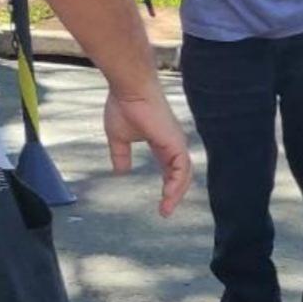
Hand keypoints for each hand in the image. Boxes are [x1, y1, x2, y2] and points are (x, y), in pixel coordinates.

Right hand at [103, 87, 191, 217]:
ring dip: (176, 193)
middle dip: (174, 194)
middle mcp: (173, 145)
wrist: (129, 89)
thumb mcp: (118, 137)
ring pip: (184, 175)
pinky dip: (177, 184)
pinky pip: (182, 169)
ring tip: (166, 209)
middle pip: (181, 175)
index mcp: (162, 144)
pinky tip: (168, 195)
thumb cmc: (124, 106)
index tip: (161, 203)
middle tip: (165, 211)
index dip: (167, 186)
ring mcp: (176, 144)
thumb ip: (120, 155)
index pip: (171, 170)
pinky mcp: (176, 143)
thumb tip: (120, 172)